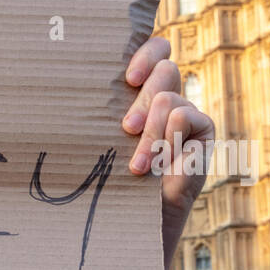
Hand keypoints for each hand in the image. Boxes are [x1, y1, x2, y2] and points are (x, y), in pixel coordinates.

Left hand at [120, 37, 214, 265]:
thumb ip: (102, 111)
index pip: (155, 49)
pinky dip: (170, 140)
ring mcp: (187, 114)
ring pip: (170, 97)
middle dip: (142, 100)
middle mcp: (168, 97)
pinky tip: (160, 165)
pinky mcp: (203, 132)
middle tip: (127, 129)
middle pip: (165, 69)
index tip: (128, 78)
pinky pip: (187, 117)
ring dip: (151, 133)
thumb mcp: (102, 139)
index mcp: (142, 91)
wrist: (134, 220)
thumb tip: (66, 84)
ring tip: (137, 165)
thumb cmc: (108, 179)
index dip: (146, 52)